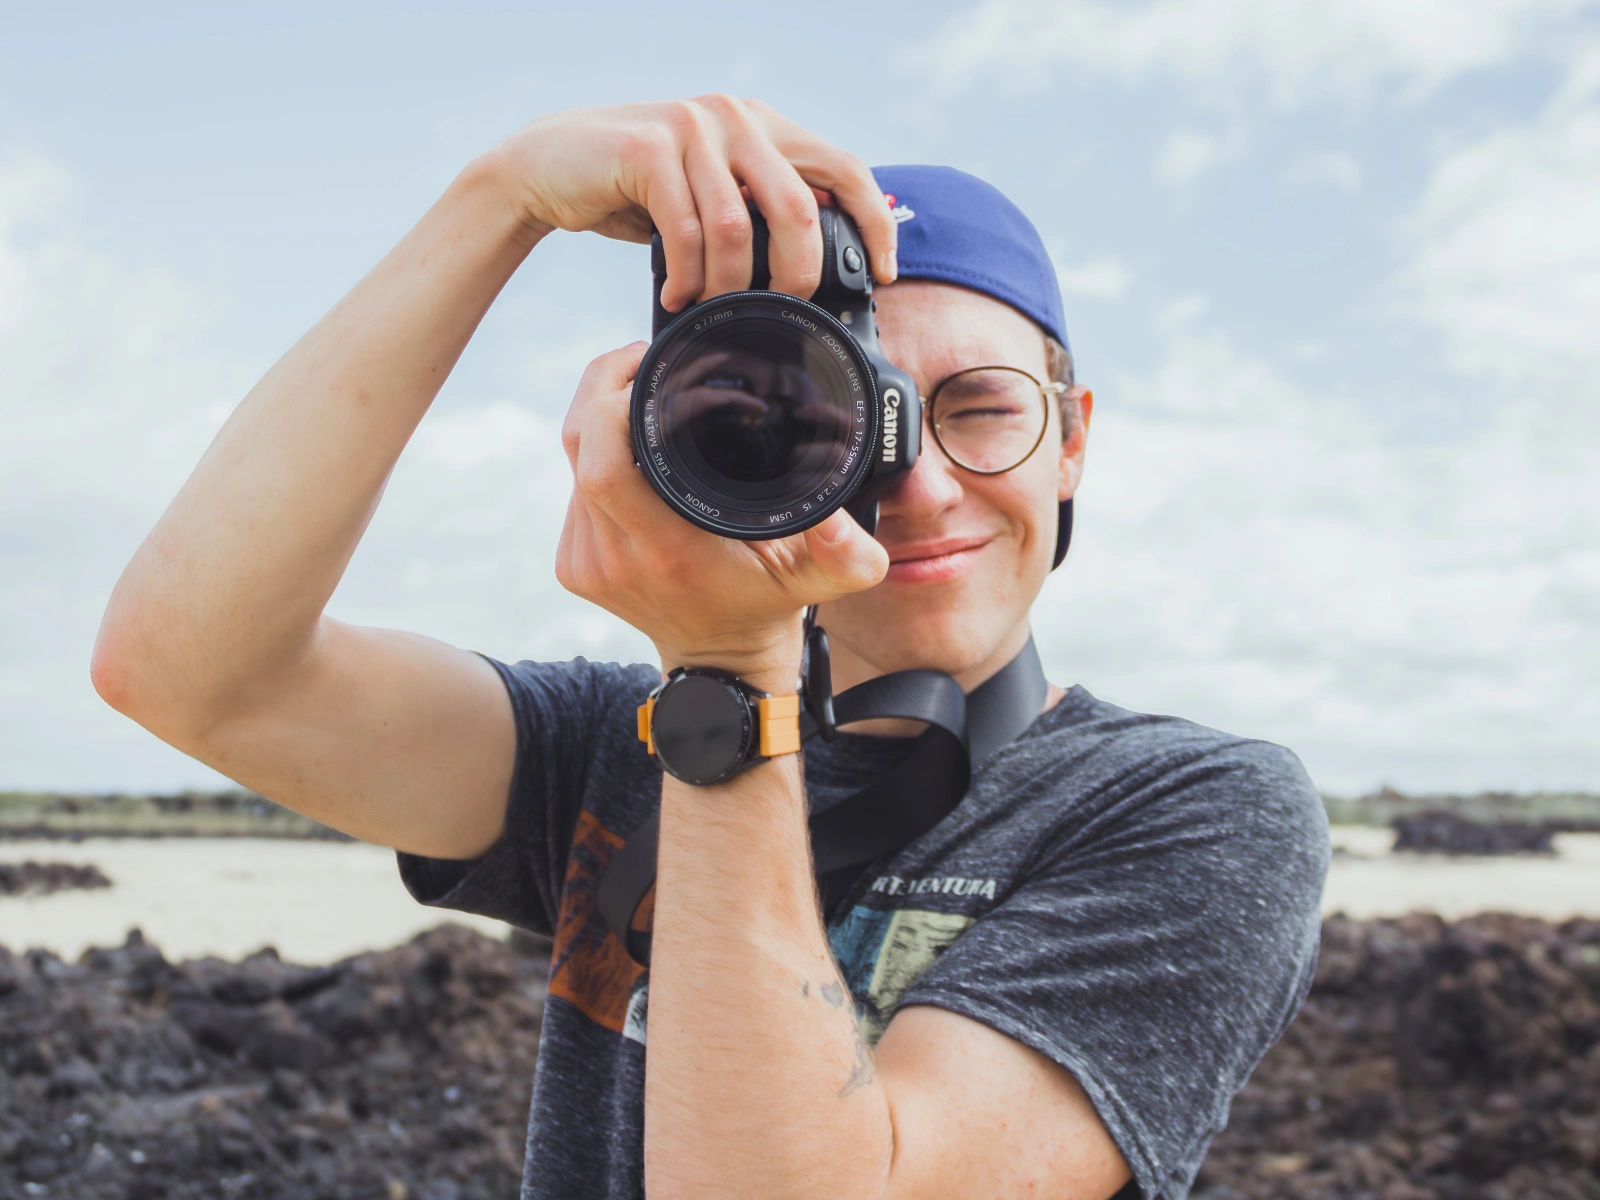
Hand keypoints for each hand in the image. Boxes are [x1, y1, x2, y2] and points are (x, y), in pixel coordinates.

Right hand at [495, 96, 897, 310]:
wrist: (546, 166)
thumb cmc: (635, 192)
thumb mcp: (709, 194)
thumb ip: (757, 210)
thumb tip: (814, 262)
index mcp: (763, 127)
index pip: (845, 167)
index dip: (875, 222)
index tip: (884, 273)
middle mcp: (735, 118)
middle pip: (800, 208)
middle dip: (797, 275)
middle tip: (781, 310)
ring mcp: (692, 127)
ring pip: (737, 229)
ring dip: (728, 285)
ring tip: (710, 307)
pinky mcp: (648, 148)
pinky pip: (686, 231)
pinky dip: (686, 277)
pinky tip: (677, 295)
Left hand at [556, 345, 888, 690]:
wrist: (719, 665)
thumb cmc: (767, 607)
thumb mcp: (822, 580)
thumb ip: (847, 553)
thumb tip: (839, 517)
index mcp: (666, 552)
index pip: (603, 463)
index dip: (610, 400)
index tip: (643, 362)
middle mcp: (615, 557)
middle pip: (579, 445)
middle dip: (601, 387)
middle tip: (640, 357)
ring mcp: (586, 561)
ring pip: (573, 462)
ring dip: (601, 419)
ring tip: (643, 394)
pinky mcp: (573, 563)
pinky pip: (574, 488)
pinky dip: (598, 455)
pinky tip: (632, 448)